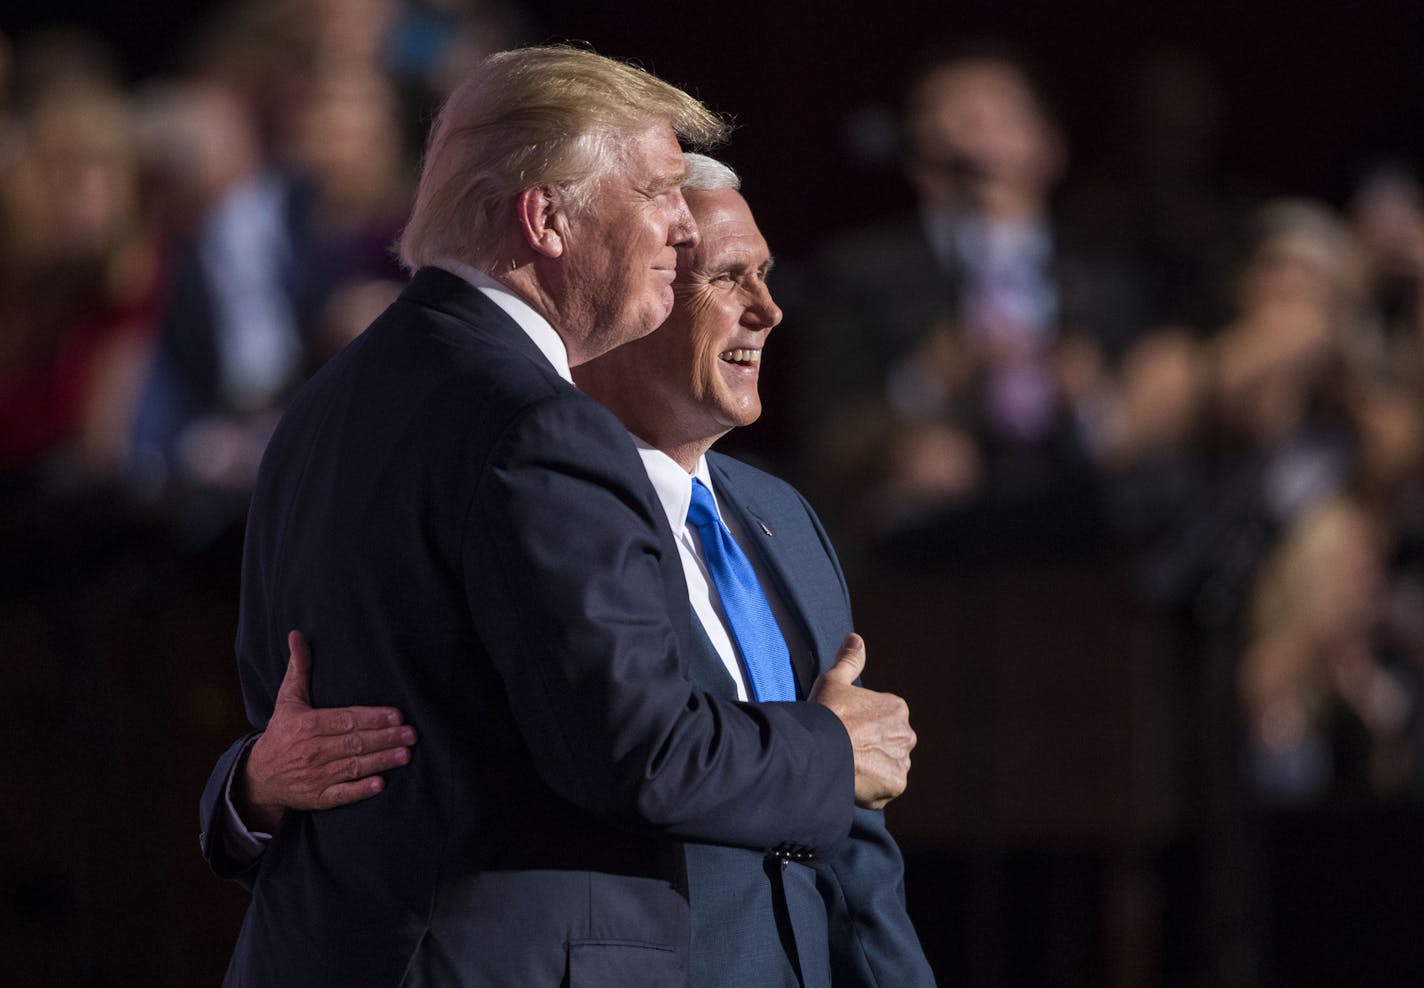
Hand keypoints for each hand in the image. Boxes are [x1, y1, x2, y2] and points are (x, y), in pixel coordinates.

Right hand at [236, 631, 416, 831]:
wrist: (260, 776)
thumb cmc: (282, 732)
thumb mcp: (287, 699)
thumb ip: (299, 668)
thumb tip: (297, 635)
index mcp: (307, 725)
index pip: (345, 720)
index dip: (372, 718)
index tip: (396, 715)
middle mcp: (312, 750)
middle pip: (354, 743)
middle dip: (385, 738)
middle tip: (412, 734)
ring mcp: (316, 776)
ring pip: (353, 767)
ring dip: (381, 762)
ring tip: (405, 755)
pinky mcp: (318, 798)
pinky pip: (342, 794)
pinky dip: (360, 790)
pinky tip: (380, 784)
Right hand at [809, 633, 915, 809]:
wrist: (820, 750)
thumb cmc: (826, 713)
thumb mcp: (834, 680)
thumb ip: (849, 660)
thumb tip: (855, 638)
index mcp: (896, 708)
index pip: (883, 719)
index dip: (862, 725)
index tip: (845, 728)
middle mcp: (906, 734)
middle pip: (889, 743)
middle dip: (871, 747)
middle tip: (845, 750)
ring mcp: (902, 761)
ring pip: (888, 766)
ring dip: (873, 768)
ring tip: (847, 767)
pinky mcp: (895, 785)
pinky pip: (885, 789)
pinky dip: (871, 789)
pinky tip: (852, 781)